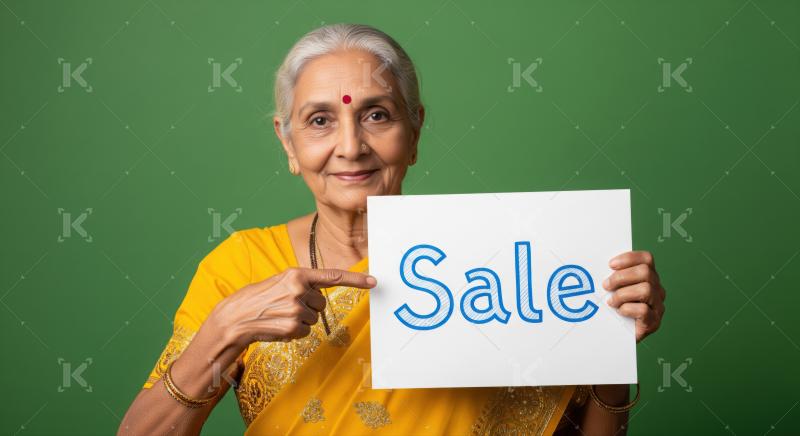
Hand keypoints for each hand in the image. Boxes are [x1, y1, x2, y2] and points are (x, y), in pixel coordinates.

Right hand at [207, 267, 376, 347]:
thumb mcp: (281, 281)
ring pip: (314, 318)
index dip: (356, 280)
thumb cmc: (259, 298)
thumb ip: (302, 283)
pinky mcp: (292, 327)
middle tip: (287, 306)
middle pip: (321, 303)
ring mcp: (296, 309)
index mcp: (297, 274)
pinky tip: (279, 325)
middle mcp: (299, 290)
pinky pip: (305, 331)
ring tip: (280, 315)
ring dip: (300, 319)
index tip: (375, 282)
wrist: (236, 317)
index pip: (333, 276)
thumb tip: (321, 294)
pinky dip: (295, 331)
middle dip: (309, 306)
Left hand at [603, 251, 665, 342]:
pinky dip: (628, 309)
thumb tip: (596, 267)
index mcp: (648, 277)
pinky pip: (644, 310)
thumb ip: (612, 277)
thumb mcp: (612, 289)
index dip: (629, 258)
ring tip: (611, 302)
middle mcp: (657, 289)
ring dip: (622, 294)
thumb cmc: (613, 309)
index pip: (647, 258)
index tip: (610, 265)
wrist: (616, 335)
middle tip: (606, 286)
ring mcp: (657, 305)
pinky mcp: (654, 322)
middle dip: (621, 277)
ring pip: (646, 289)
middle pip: (645, 272)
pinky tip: (620, 312)